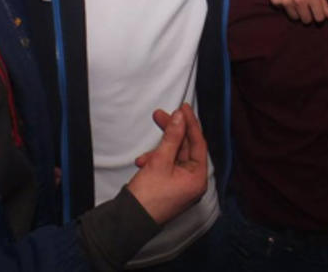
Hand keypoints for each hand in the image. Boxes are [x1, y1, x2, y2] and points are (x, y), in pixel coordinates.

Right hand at [128, 104, 207, 224]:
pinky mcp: (170, 186)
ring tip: (144, 155)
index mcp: (198, 177)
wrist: (129, 220)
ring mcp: (181, 184)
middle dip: (171, 133)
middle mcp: (193, 182)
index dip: (190, 123)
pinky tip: (143, 163)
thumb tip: (180, 118)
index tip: (183, 108)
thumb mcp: (160, 160)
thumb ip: (172, 136)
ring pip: (174, 156)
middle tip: (160, 116)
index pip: (198, 142)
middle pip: (186, 148)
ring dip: (159, 150)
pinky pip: (167, 166)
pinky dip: (155, 161)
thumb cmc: (147, 196)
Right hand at [266, 0, 327, 23]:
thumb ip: (323, 3)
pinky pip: (282, 10)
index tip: (317, 11)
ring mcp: (285, 1)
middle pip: (306, 20)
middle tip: (306, 5)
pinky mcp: (275, 0)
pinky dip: (284, 4)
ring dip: (296, 11)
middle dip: (308, 15)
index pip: (319, 18)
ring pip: (294, 17)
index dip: (319, 15)